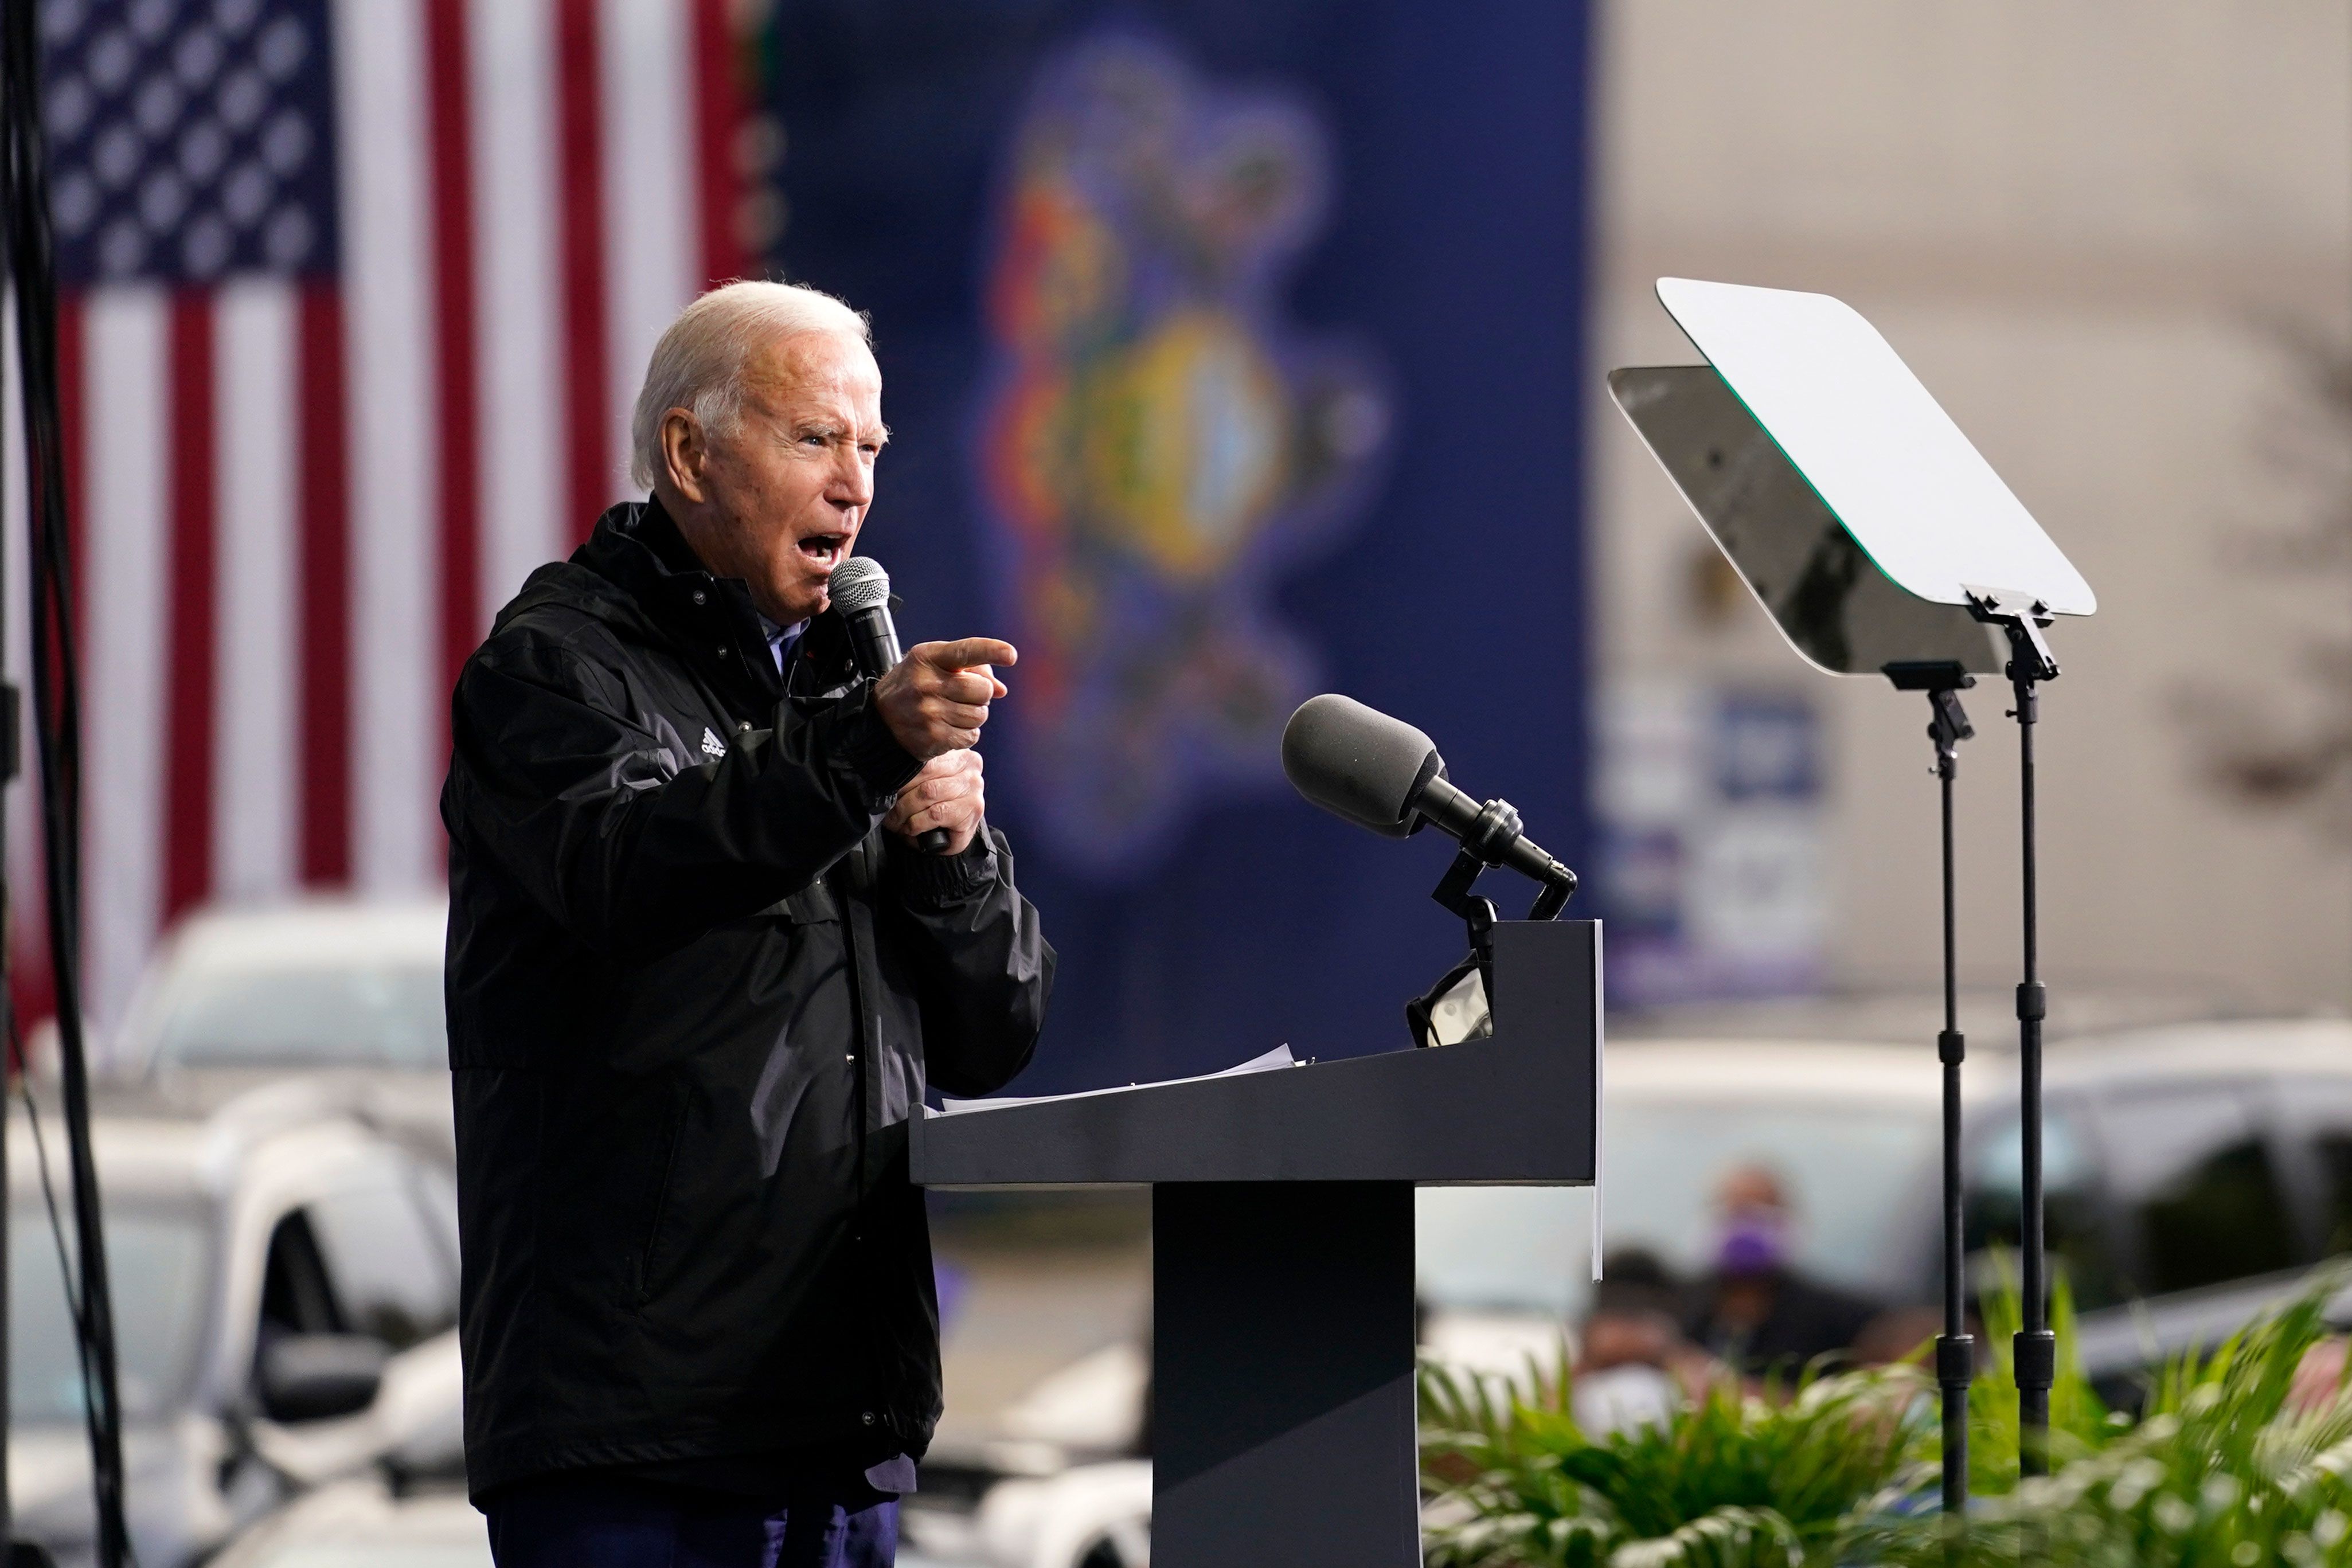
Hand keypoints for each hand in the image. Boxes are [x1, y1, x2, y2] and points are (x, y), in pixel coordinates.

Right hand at [873, 638, 1015, 760]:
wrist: (880, 723)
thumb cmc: (913, 688)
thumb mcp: (934, 666)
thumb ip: (971, 669)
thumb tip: (1002, 690)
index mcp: (927, 657)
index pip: (966, 650)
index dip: (991, 651)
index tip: (1010, 655)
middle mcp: (926, 683)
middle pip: (982, 690)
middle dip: (981, 694)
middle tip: (964, 696)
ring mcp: (929, 712)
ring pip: (980, 715)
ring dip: (974, 716)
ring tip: (953, 713)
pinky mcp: (933, 737)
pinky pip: (971, 736)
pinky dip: (966, 734)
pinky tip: (949, 728)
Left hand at [885, 750, 986, 854]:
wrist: (949, 840)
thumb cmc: (934, 807)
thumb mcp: (924, 782)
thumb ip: (916, 770)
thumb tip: (889, 768)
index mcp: (958, 753)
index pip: (924, 756)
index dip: (902, 773)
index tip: (886, 784)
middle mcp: (970, 767)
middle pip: (925, 773)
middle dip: (901, 792)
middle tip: (887, 806)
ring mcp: (974, 789)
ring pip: (928, 792)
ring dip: (905, 810)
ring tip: (896, 820)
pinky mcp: (972, 812)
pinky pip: (935, 813)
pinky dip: (917, 823)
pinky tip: (911, 828)